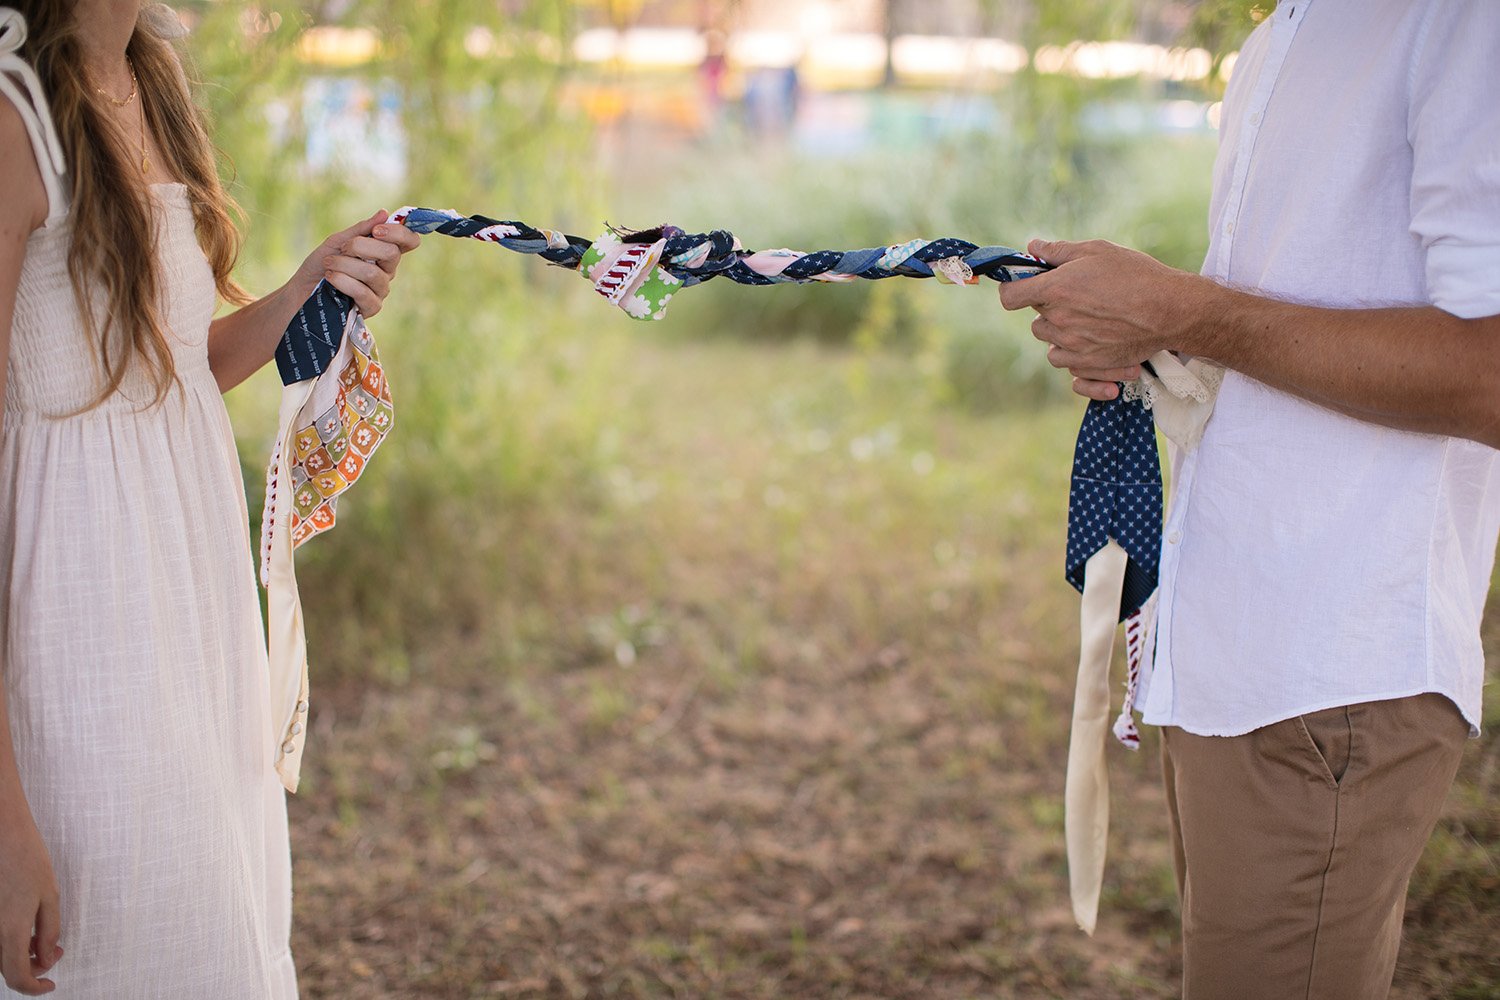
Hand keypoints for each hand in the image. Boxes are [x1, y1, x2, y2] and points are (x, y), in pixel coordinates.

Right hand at [0, 811, 61, 994]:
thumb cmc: (26, 858)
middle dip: (33, 966)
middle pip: (7, 968)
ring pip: (0, 954)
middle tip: (56, 950)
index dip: (34, 987)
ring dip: (21, 954)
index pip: (16, 976)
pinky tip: (26, 925)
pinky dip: (10, 940)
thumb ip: (49, 931)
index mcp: (10, 930)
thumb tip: (47, 959)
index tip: (50, 985)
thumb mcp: (49, 895)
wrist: (1, 833)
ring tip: (43, 936)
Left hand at [293, 210, 421, 318]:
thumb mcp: (337, 241)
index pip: (409, 241)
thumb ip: (360, 230)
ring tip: (328, 264)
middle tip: (343, 248)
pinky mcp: (371, 308)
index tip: (377, 230)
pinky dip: (343, 281)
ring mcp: (380, 290)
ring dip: (345, 264)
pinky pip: (363, 292)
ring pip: (372, 273)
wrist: (302, 290)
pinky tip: (330, 278)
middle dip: (362, 246)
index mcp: (383, 252)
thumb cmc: (321, 265)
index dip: (399, 232)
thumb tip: (384, 213)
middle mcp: (387, 271)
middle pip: (392, 254)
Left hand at [997, 238, 1211, 398]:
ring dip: (1061, 332)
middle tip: (1078, 297)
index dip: (1015, 289)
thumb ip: (1059, 251)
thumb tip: (1032, 246)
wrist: (1171, 310)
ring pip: (1050, 342)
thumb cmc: (1136, 275)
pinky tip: (1092, 344)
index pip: (1010, 296)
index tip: (1026, 285)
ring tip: (1089, 319)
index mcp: (1056, 289)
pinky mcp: (1089, 365)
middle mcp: (1059, 320)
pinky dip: (1074, 356)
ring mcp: (1073, 346)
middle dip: (1049, 308)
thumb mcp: (1097, 251)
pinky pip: (1066, 365)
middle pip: (1035, 319)